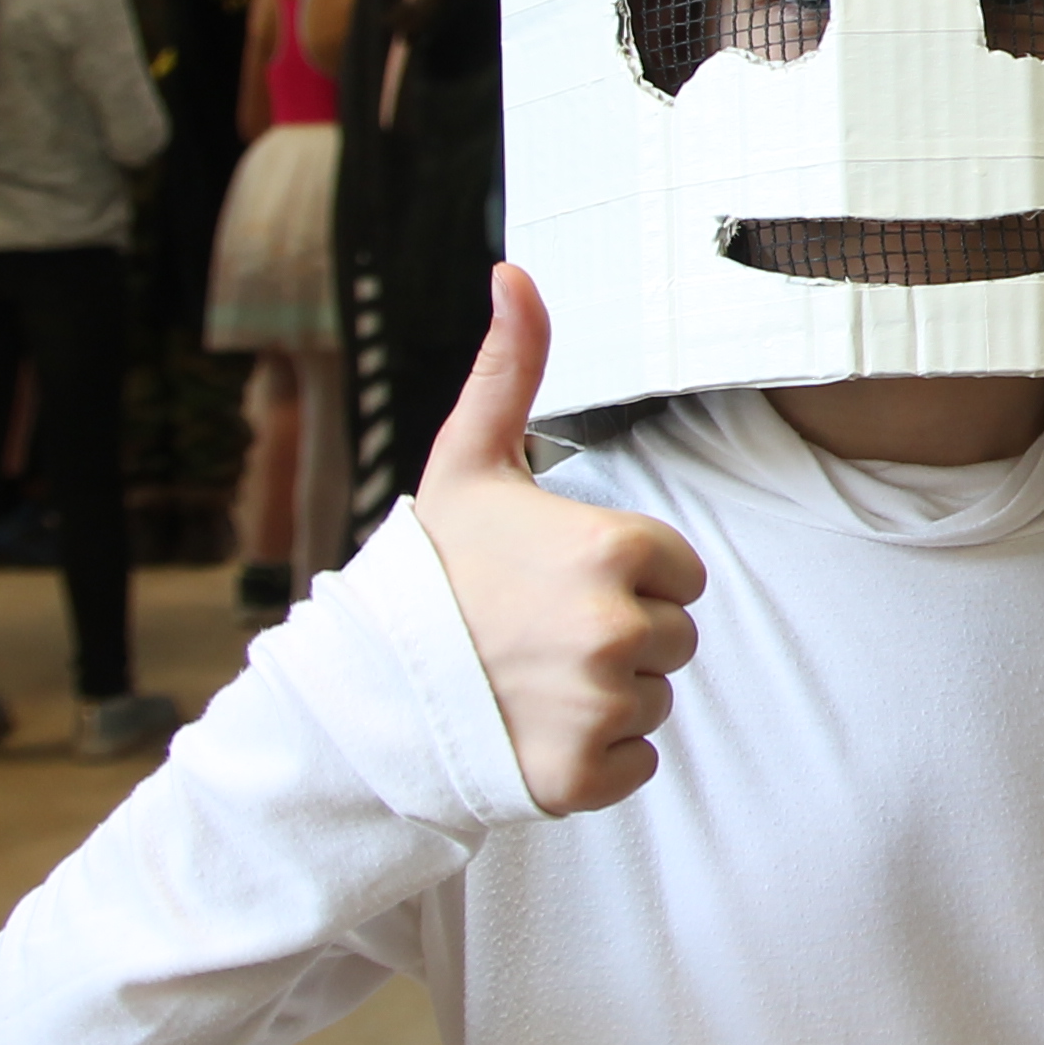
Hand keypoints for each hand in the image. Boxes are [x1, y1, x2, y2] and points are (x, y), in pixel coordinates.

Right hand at [415, 266, 706, 813]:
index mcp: (616, 549)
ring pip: (655, 700)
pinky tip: (534, 729)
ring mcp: (602, 707)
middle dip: (621, 636)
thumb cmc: (431, 567)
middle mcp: (618, 628)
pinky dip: (596, 757)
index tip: (560, 579)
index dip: (629, 576)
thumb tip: (513, 268)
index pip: (680, 572)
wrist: (363, 686)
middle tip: (540, 633)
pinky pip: (637, 763)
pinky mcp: (584, 776)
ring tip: (531, 678)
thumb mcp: (471, 458)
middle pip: (674, 638)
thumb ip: (513, 365)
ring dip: (608, 696)